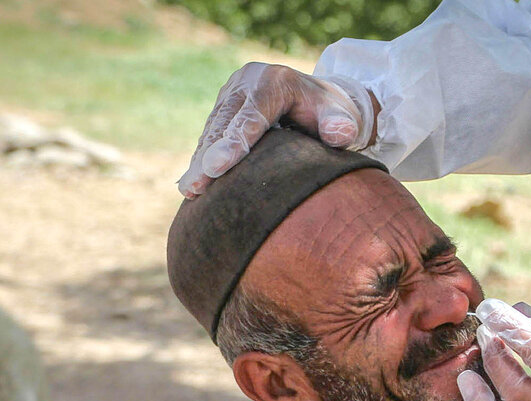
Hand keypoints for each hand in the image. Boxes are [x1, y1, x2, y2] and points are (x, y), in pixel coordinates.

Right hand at [178, 62, 374, 197]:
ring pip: (212, 129)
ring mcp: (232, 93)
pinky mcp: (224, 106)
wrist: (319, 100)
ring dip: (199, 161)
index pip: (252, 115)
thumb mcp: (342, 116)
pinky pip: (210, 134)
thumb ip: (342, 124)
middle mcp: (247, 81)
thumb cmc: (331, 113)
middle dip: (208, 157)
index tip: (216, 166)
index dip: (234, 143)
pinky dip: (201, 158)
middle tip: (195, 186)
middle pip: (225, 123)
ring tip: (188, 190)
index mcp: (275, 80)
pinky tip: (191, 184)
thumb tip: (339, 134)